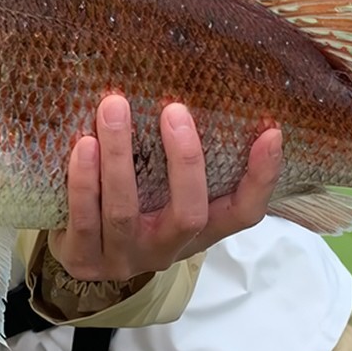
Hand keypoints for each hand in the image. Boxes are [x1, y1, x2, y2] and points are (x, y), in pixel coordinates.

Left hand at [49, 95, 281, 281]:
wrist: (79, 258)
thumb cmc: (131, 207)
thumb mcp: (164, 193)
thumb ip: (180, 161)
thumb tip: (200, 89)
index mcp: (198, 232)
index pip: (244, 213)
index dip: (261, 178)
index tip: (272, 132)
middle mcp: (166, 249)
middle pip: (188, 214)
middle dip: (184, 161)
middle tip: (174, 108)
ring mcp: (124, 258)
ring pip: (125, 212)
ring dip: (119, 158)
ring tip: (114, 108)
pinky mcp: (83, 261)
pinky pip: (83, 222)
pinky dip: (84, 181)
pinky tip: (84, 145)